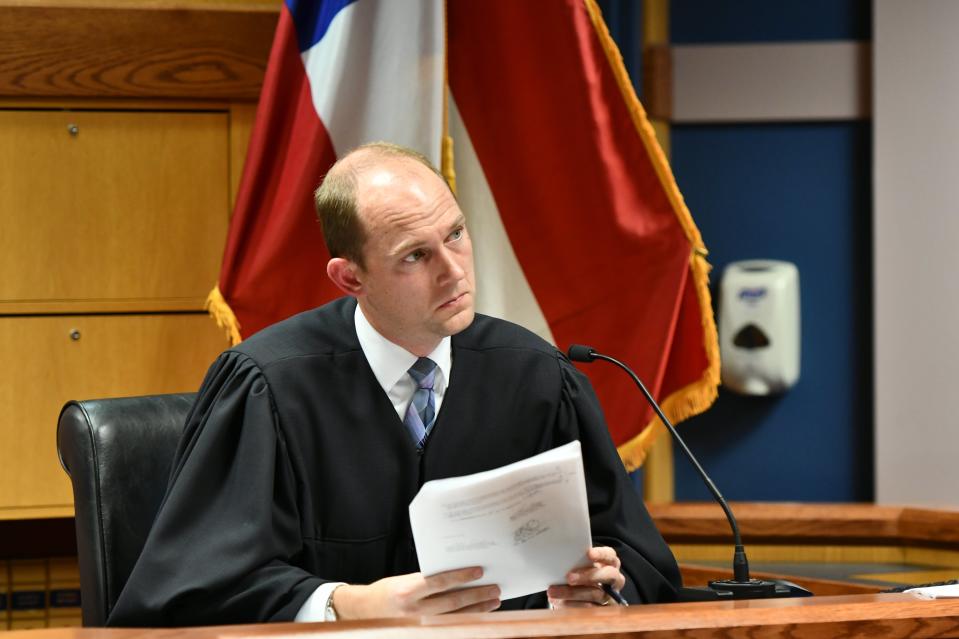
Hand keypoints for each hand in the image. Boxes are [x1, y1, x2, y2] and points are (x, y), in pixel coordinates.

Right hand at [332, 566, 500, 618]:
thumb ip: (427, 580)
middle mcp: (413, 610)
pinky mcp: (422, 632)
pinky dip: (466, 619)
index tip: (479, 571)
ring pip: (455, 617)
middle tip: (495, 588)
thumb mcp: (404, 580)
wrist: (364, 612)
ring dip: (477, 609)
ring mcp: (419, 624)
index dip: (461, 577)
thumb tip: (456, 576)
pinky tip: (478, 614)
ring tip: (493, 601)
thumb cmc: (386, 592)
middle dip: (476, 595)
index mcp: (407, 591)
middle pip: (452, 603)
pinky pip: (449, 625)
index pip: (439, 582)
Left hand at [547, 546, 625, 608]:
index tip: (589, 554)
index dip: (601, 554)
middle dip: (588, 576)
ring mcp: (610, 596)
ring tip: (553, 592)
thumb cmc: (580, 573)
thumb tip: (559, 557)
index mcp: (610, 563)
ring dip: (573, 593)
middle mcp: (614, 579)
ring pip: (596, 594)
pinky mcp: (603, 611)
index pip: (610, 556)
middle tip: (569, 578)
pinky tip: (559, 602)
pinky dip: (572, 605)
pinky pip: (589, 609)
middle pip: (608, 575)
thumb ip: (576, 561)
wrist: (580, 595)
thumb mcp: (580, 565)